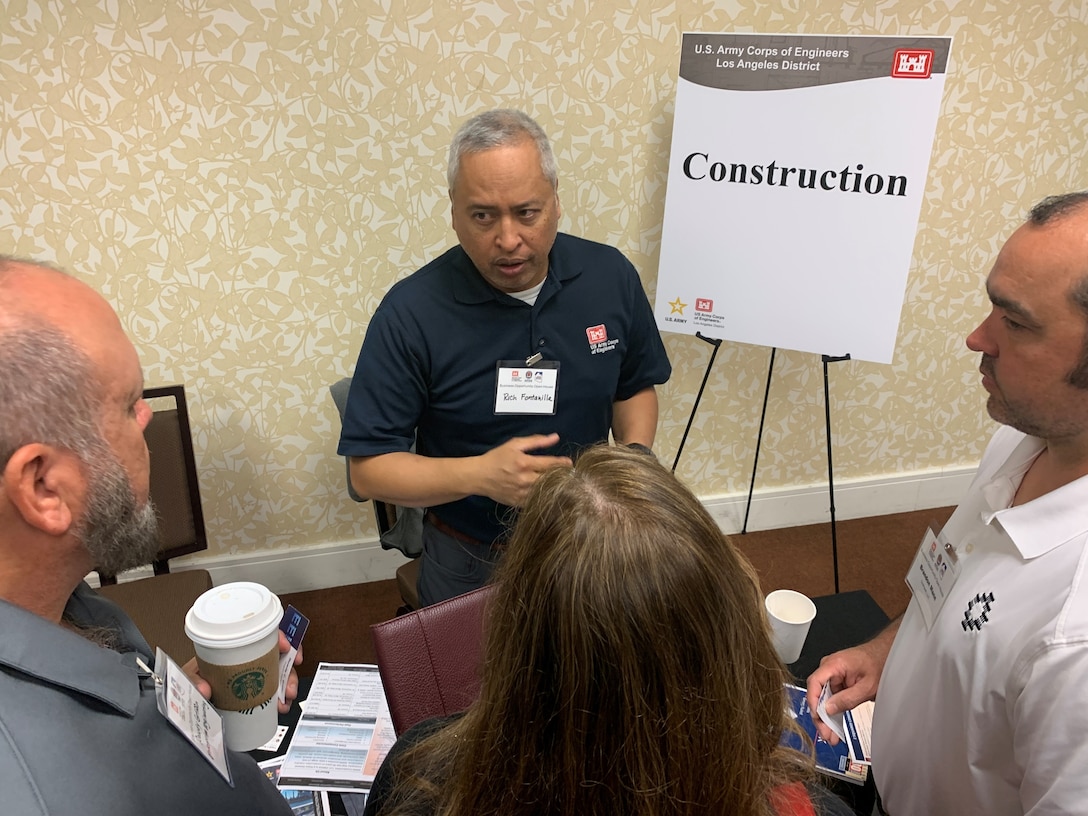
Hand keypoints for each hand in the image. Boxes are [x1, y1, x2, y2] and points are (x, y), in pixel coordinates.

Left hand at [182, 630, 303, 714]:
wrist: (183, 700)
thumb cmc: (186, 679)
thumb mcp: (187, 676)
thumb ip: (193, 681)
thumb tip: (205, 688)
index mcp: (234, 646)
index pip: (263, 631)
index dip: (280, 635)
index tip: (285, 647)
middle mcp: (247, 657)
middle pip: (279, 652)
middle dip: (290, 666)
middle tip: (289, 681)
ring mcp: (252, 674)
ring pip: (281, 671)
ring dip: (288, 684)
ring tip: (285, 699)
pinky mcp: (254, 691)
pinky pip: (276, 688)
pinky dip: (282, 696)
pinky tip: (281, 705)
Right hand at [477, 434, 571, 505]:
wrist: (478, 476)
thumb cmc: (497, 458)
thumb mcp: (514, 444)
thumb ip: (536, 441)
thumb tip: (555, 437)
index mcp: (524, 463)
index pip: (551, 464)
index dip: (563, 463)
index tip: (570, 463)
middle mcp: (524, 479)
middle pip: (551, 479)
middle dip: (561, 476)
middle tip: (568, 474)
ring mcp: (521, 493)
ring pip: (545, 492)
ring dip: (554, 487)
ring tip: (561, 484)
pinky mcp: (518, 503)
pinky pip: (535, 502)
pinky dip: (542, 497)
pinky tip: (547, 493)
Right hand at [804, 642, 884, 743]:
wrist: (887, 655)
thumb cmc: (879, 663)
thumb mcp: (867, 686)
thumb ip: (847, 698)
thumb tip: (828, 709)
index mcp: (834, 664)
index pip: (814, 683)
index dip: (813, 702)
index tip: (818, 718)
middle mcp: (829, 668)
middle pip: (817, 693)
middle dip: (820, 716)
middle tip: (826, 733)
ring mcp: (833, 674)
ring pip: (824, 698)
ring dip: (827, 716)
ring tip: (831, 734)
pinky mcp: (837, 681)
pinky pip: (831, 697)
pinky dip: (833, 710)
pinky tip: (835, 724)